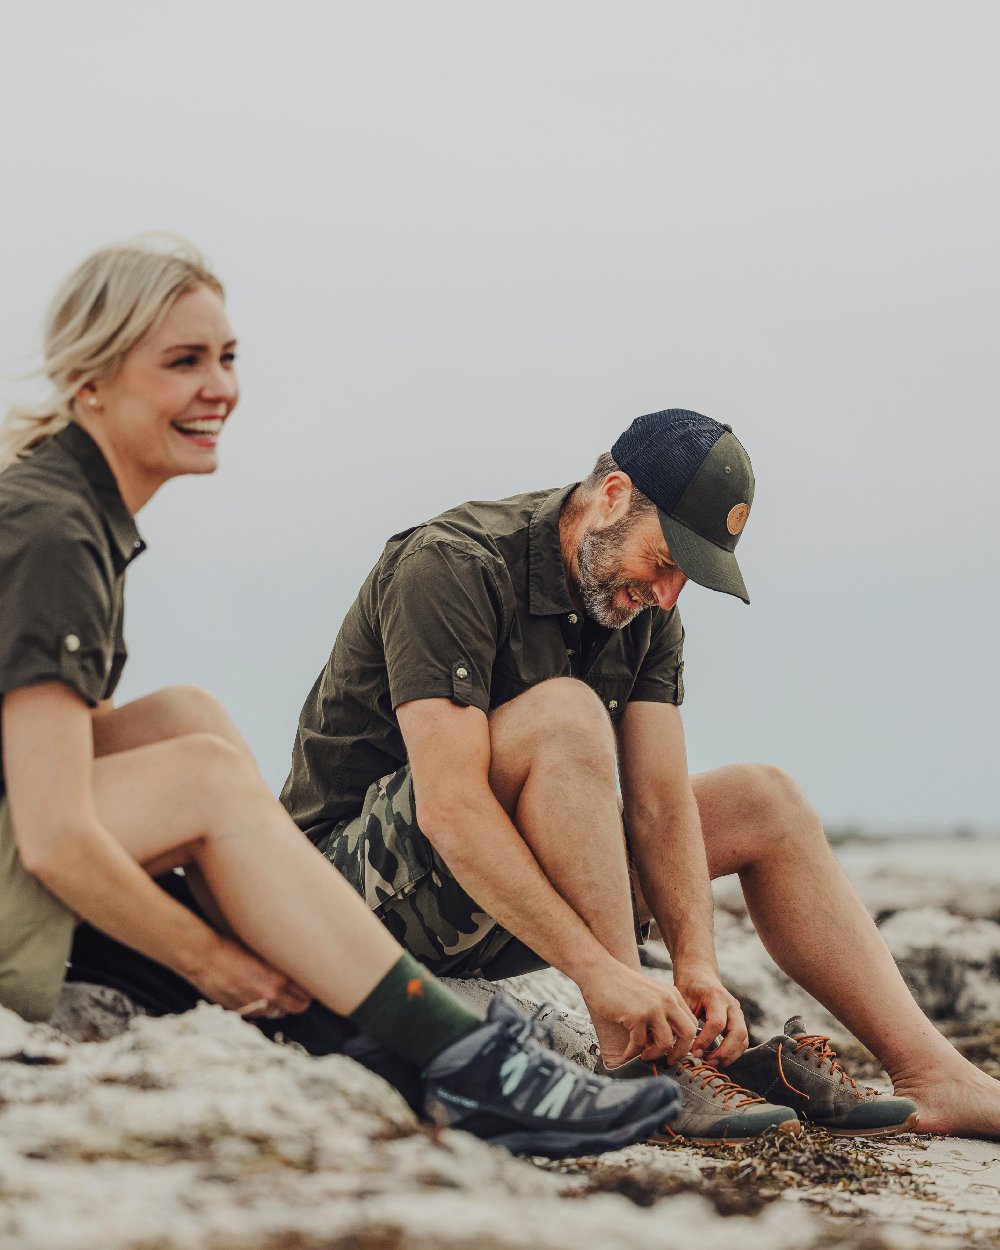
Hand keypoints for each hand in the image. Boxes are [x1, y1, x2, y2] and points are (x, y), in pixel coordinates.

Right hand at [185, 934, 311, 1017]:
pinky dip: (263, 1008)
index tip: (310, 983)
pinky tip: (261, 996)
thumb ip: (279, 966)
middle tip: (301, 993)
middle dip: (300, 1001)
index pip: (306, 993)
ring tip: (281, 994)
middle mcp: (268, 996)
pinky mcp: (240, 1011)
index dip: (309, 989)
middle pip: (297, 1007)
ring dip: (282, 1005)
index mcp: (278, 979)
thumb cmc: (233, 947)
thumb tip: (294, 969)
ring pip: (278, 1013)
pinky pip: (260, 1014)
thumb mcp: (262, 952)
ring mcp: (254, 1007)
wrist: (204, 957)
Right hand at [579, 960, 698, 1064]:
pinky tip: (627, 1053)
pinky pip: (640, 1043)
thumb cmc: (621, 985)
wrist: (600, 971)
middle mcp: (667, 1000)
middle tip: (668, 1060)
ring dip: (655, 1055)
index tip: (676, 1051)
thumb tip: (665, 1042)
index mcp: (672, 995)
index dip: (687, 1042)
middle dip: (680, 1053)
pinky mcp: (637, 1015)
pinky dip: (633, 1052)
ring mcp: (653, 1008)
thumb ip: (661, 1013)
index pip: (692, 1023)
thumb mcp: (650, 994)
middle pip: (688, 1034)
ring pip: (666, 1042)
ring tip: (644, 1056)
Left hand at [673, 964, 746, 1065]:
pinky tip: (717, 1059)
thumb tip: (679, 1044)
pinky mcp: (738, 1022)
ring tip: (711, 1063)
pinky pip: (742, 1041)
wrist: (699, 974)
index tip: (694, 1052)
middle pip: (738, 1032)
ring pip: (743, 1039)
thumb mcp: (682, 997)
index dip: (706, 1040)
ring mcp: (737, 1013)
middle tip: (707, 1062)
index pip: (717, 1023)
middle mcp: (731, 1005)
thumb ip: (684, 1018)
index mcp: (716, 996)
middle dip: (724, 1052)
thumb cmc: (688, 986)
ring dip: (730, 1055)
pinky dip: (732, 1053)